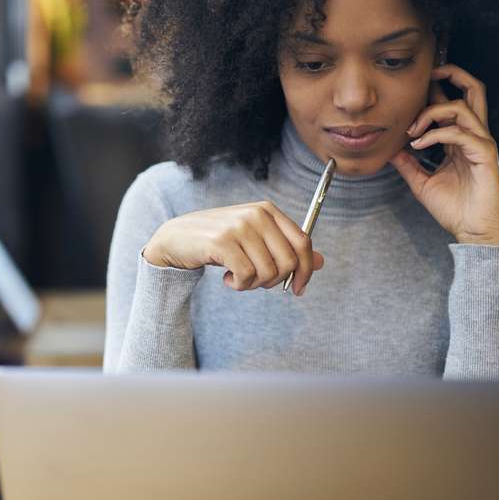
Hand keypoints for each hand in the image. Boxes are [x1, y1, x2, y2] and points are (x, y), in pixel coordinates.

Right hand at [142, 201, 324, 294]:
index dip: (306, 270)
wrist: (177, 238)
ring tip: (239, 279)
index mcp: (268, 210)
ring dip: (254, 285)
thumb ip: (286, 249)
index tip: (298, 289)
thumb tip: (322, 262)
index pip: (303, 242)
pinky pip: (246, 276)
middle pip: (289, 261)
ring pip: (268, 272)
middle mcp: (256, 215)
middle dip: (276, 281)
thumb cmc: (220, 242)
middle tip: (257, 283)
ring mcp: (239, 227)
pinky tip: (228, 279)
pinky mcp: (222, 242)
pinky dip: (240, 285)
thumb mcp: (256, 241)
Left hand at [389, 64, 498, 245]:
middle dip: (452, 73)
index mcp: (460, 139)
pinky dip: (436, 135)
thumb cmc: (454, 208)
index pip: (452, 102)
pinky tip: (418, 146)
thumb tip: (388, 150)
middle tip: (426, 74)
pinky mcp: (486, 154)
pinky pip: (461, 133)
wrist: (473, 231)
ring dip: (431, 113)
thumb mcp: (421, 182)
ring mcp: (481, 143)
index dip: (433, 91)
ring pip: (462, 107)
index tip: (407, 97)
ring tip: (411, 131)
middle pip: (473, 89)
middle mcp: (474, 135)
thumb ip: (407, 164)